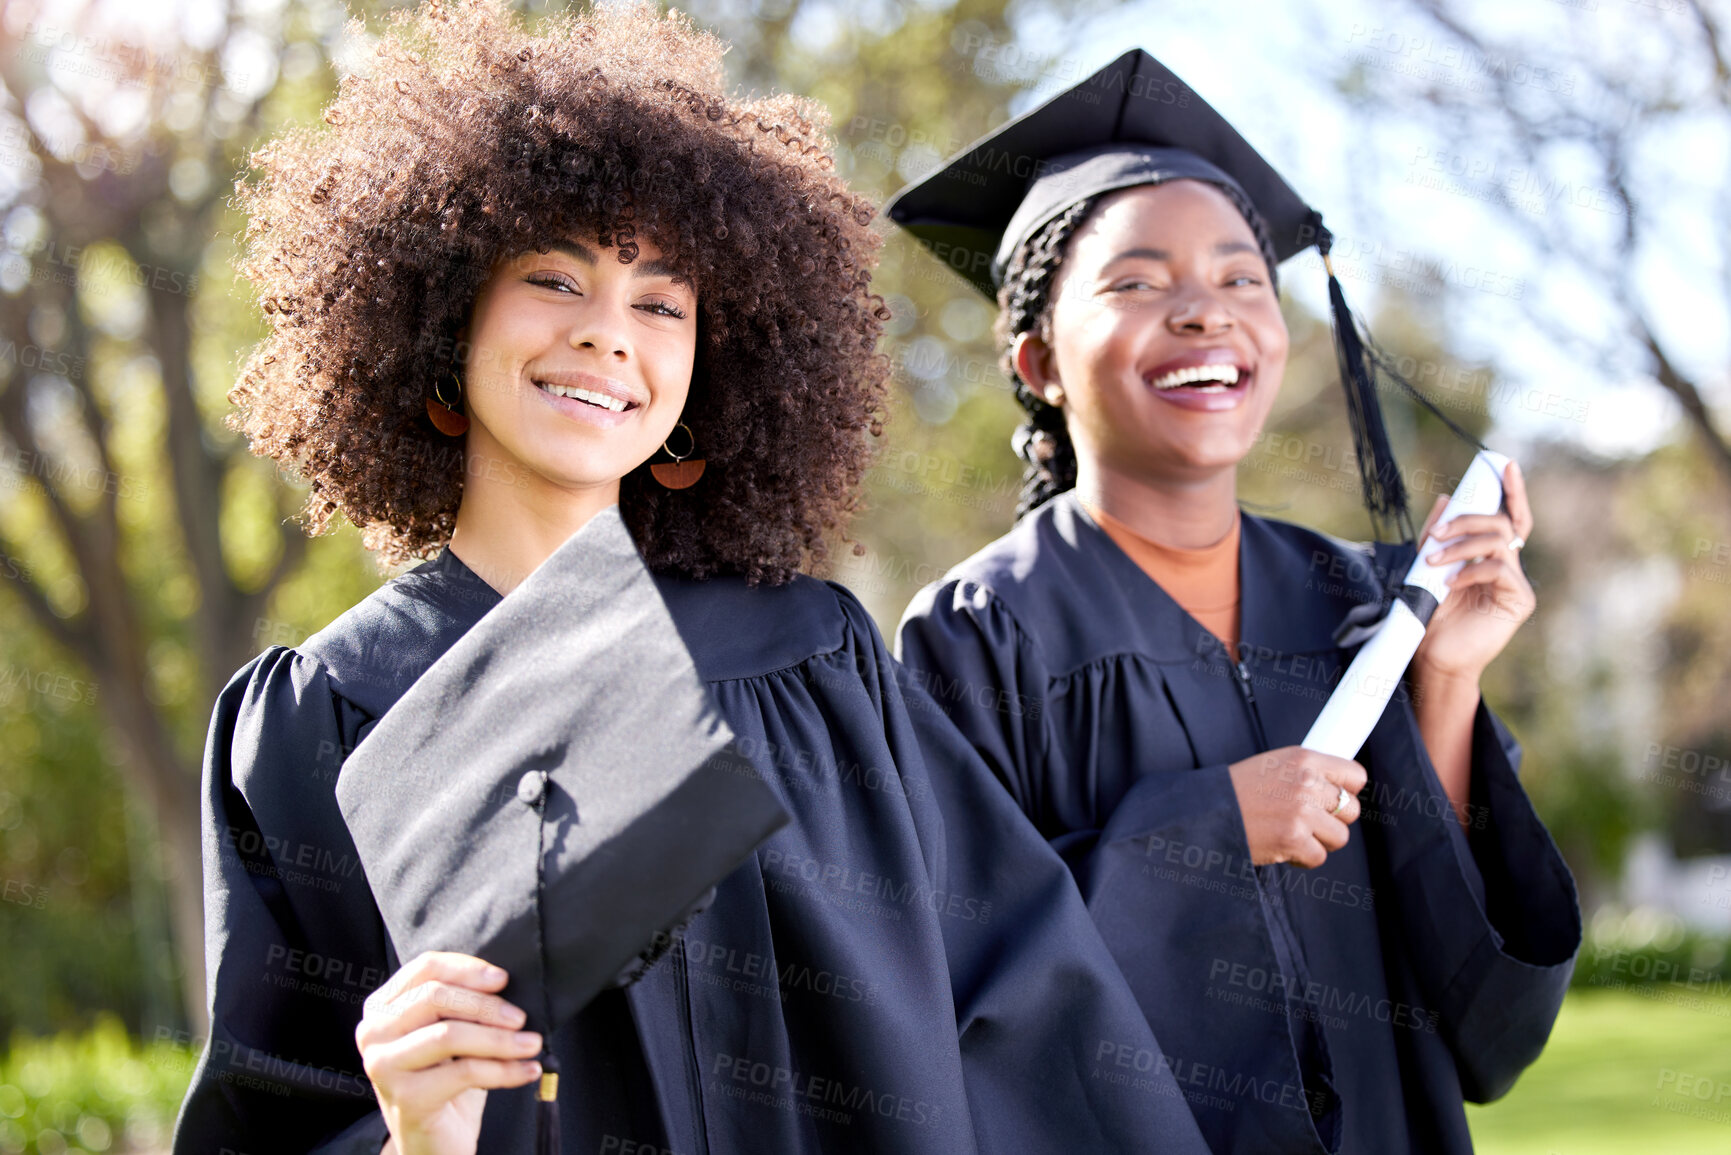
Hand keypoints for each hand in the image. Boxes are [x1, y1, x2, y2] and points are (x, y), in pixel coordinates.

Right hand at [357, 952, 542, 1154]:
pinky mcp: (405, 1098)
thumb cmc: (445, 1077)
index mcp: (382, 1006)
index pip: (425, 968)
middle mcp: (373, 1033)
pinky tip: (527, 1070)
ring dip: (499, 1039)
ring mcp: (383, 1066)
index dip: (468, 969)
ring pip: (449, 1034)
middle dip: (486, 1005)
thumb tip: (504, 981)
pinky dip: (503, 1070)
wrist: (433, 1139)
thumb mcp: (450, 1031)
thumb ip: (462, 1002)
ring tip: (531, 1043)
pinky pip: (464, 1072)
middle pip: (435, 997)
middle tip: (520, 1018)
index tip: (503, 979)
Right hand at [1228, 747, 1367, 867]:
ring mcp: (1302, 812)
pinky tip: (1284, 847)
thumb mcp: (1273, 765)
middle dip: (1333, 820)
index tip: (1336, 799)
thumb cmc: (1237, 790)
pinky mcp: (1293, 838)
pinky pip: (1319, 857)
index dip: (1348, 790)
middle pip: (1351, 809)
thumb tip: (1336, 789)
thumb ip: (1306, 773)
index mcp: (1303, 759)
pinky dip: (1302, 858)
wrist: (1206, 809)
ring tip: (1295, 834)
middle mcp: (1306, 783)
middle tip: (1310, 821)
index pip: (1355, 775)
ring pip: (1339, 837)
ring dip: (1320, 841)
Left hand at [1411, 460, 1535, 683]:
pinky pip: (1499, 570)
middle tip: (1438, 531)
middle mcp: (1509, 565)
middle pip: (1504, 523)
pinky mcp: (1520, 601)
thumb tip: (1447, 497)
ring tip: (1433, 559)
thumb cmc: (1432, 614)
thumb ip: (1438, 535)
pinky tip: (1450, 584)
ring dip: (1461, 545)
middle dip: (1470, 518)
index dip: (1512, 491)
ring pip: (1499, 542)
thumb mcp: (1428, 566)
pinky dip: (1471, 571)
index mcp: (1491, 555)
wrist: (1434, 655)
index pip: (1509, 516)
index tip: (1504, 465)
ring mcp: (1517, 583)